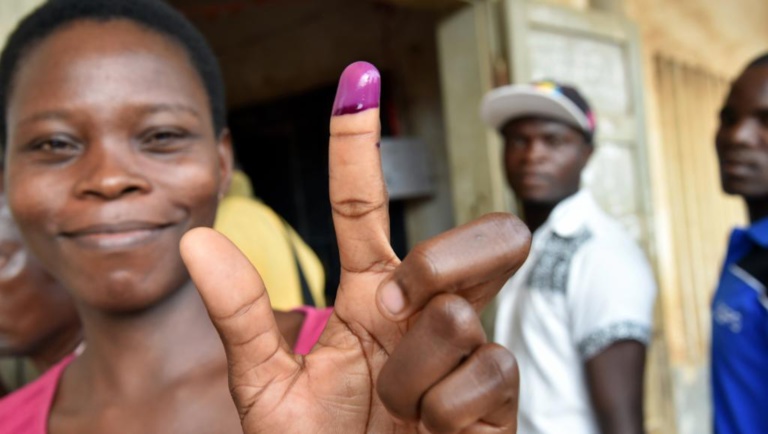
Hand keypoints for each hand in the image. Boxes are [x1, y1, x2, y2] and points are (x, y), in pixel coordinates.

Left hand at [180, 62, 529, 433]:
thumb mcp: (265, 388)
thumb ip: (241, 317)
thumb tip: (196, 241)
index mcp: (368, 298)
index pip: (365, 208)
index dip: (358, 146)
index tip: (358, 81)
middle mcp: (422, 311)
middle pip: (478, 236)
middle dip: (441, 263)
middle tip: (394, 311)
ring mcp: (465, 349)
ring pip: (461, 314)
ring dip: (414, 372)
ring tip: (396, 405)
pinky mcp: (497, 393)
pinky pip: (486, 372)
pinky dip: (442, 413)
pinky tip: (431, 431)